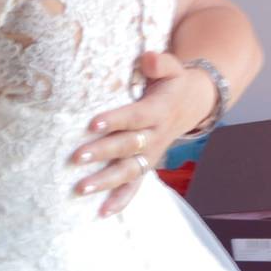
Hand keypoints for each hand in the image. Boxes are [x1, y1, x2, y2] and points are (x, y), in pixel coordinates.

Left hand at [69, 52, 215, 216]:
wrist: (194, 102)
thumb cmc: (172, 82)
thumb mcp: (172, 67)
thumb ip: (160, 63)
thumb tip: (148, 58)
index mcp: (158, 110)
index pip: (135, 117)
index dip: (115, 120)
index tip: (92, 124)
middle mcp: (155, 135)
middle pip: (128, 146)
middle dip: (103, 153)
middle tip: (77, 157)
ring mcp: (152, 153)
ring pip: (129, 171)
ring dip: (106, 181)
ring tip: (80, 188)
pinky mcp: (147, 164)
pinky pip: (135, 186)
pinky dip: (121, 200)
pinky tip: (102, 212)